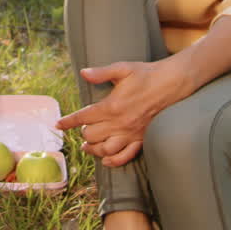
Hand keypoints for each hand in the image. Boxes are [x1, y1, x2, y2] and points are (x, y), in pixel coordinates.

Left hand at [55, 60, 189, 167]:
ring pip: (105, 150)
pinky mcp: (142, 139)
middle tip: (81, 129)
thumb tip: (83, 73)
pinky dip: (113, 161)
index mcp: (112, 105)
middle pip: (91, 135)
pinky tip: (106, 160)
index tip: (58, 125)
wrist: (172, 83)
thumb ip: (101, 73)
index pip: (83, 117)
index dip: (68, 122)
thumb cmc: (146, 74)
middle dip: (83, 133)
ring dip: (94, 149)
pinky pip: (125, 156)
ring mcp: (131, 133)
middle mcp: (120, 123)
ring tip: (88, 146)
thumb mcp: (123, 68)